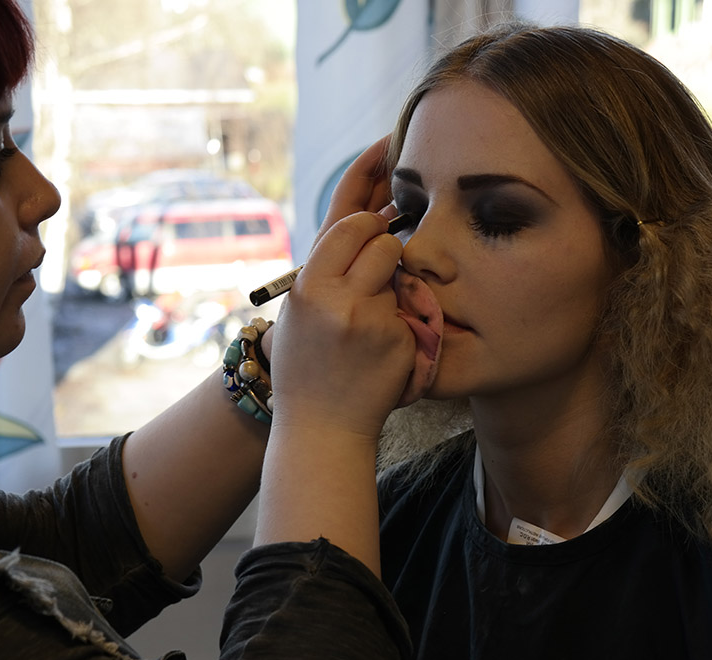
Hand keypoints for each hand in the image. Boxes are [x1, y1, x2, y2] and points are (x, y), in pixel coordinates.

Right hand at [270, 139, 413, 440]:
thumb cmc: (307, 370)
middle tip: (380, 263)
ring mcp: (369, 320)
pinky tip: (384, 351)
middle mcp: (336, 298)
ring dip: (396, 281)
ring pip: (401, 270)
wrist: (321, 430)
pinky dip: (405, 322)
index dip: (369, 206)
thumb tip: (366, 225)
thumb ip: (325, 272)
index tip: (387, 178)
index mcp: (307, 286)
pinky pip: (412, 309)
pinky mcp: (396, 342)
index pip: (347, 223)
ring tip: (374, 315)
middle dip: (386, 243)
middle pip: (380, 238)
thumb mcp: (299, 315)